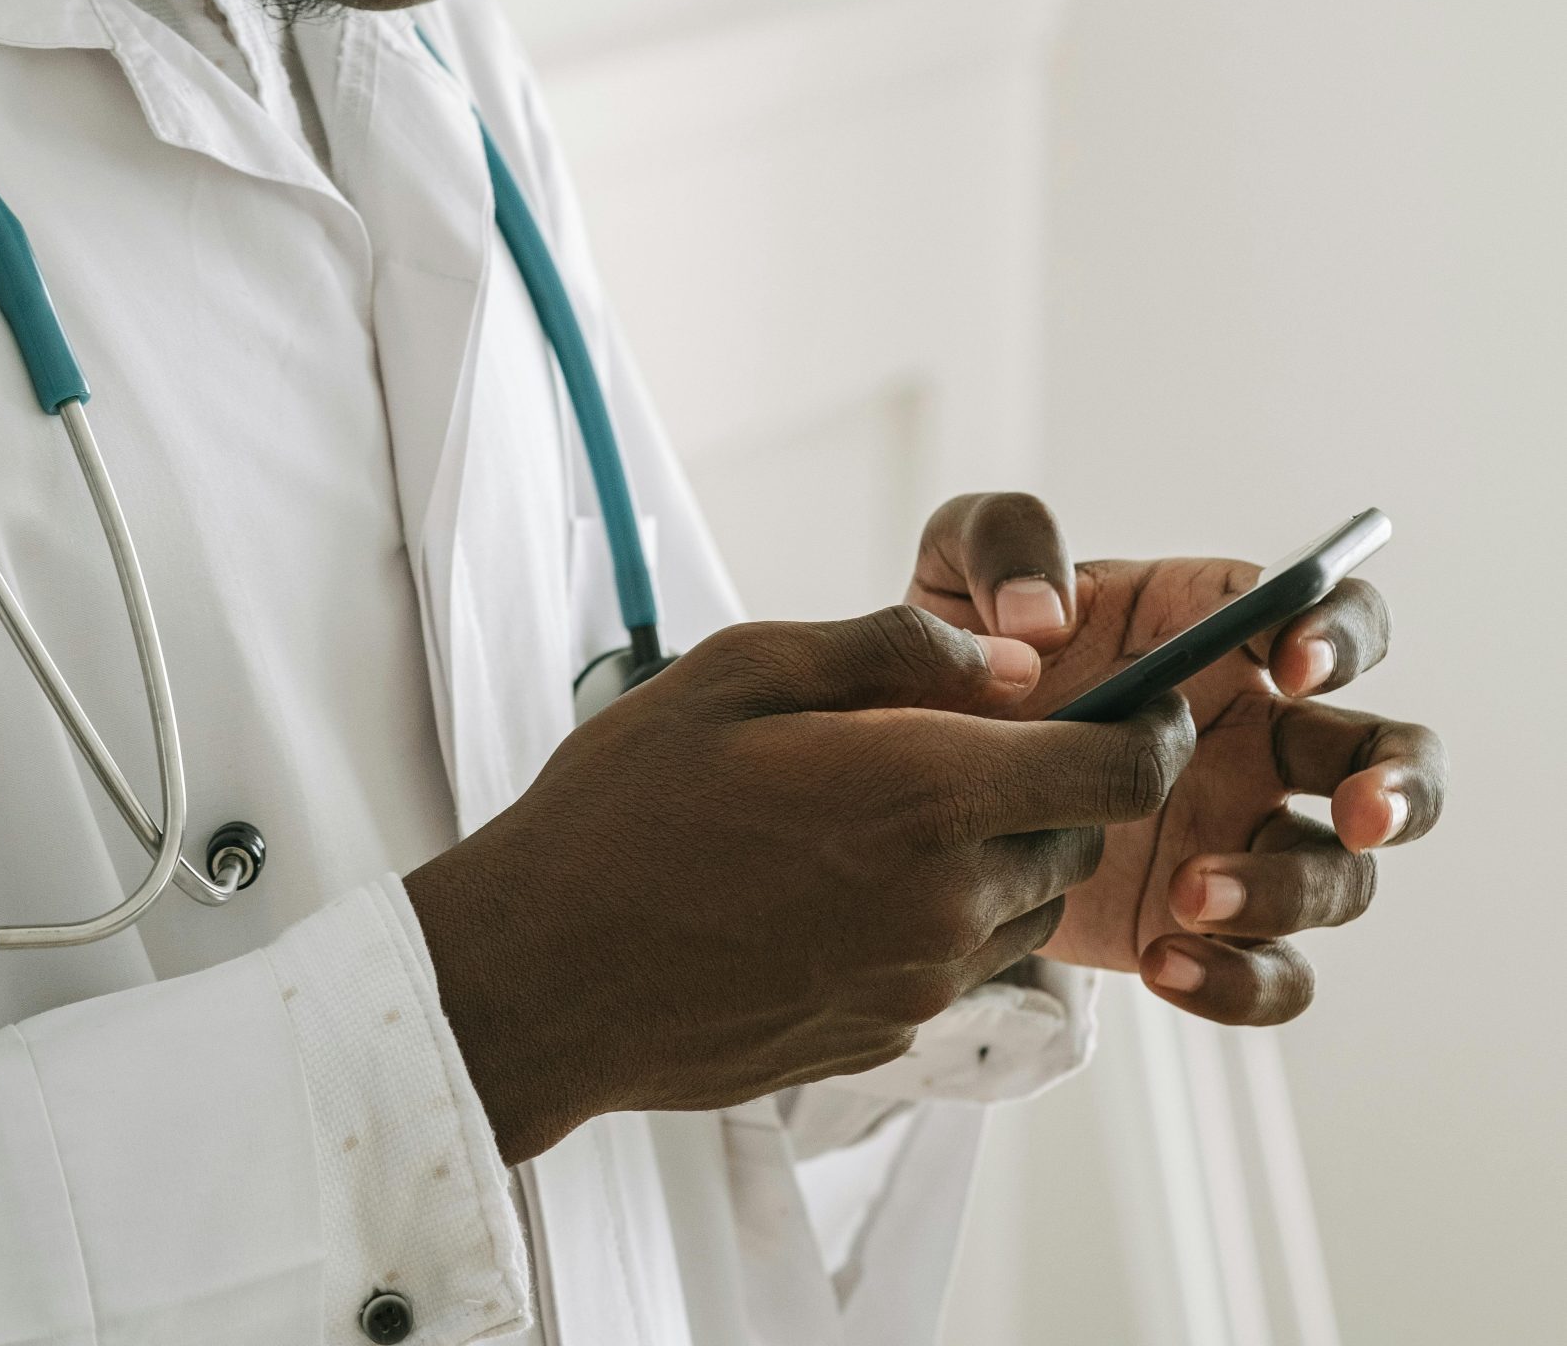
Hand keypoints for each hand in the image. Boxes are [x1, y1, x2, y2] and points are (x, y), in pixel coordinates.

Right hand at [405, 606, 1193, 1159]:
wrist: (542, 972)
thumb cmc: (627, 805)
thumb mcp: (743, 670)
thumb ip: (893, 649)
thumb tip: (1011, 660)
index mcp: (926, 795)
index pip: (1116, 769)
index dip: (1147, 728)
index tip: (1140, 702)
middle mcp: (946, 903)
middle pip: (1076, 840)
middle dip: (1050, 784)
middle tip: (961, 742)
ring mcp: (918, 986)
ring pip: (1023, 908)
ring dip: (994, 855)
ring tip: (885, 813)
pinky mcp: (883, 1041)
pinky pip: (956, 969)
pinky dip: (936, 920)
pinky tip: (835, 885)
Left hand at [908, 493, 1446, 1025]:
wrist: (911, 773)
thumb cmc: (963, 649)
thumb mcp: (959, 563)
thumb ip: (1002, 542)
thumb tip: (1043, 617)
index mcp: (1224, 630)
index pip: (1337, 615)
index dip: (1341, 633)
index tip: (1287, 662)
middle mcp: (1259, 731)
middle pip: (1394, 754)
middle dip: (1402, 784)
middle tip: (1358, 812)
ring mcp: (1244, 832)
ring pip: (1344, 878)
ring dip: (1292, 890)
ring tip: (1190, 894)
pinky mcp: (1210, 924)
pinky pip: (1275, 976)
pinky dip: (1240, 983)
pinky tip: (1162, 962)